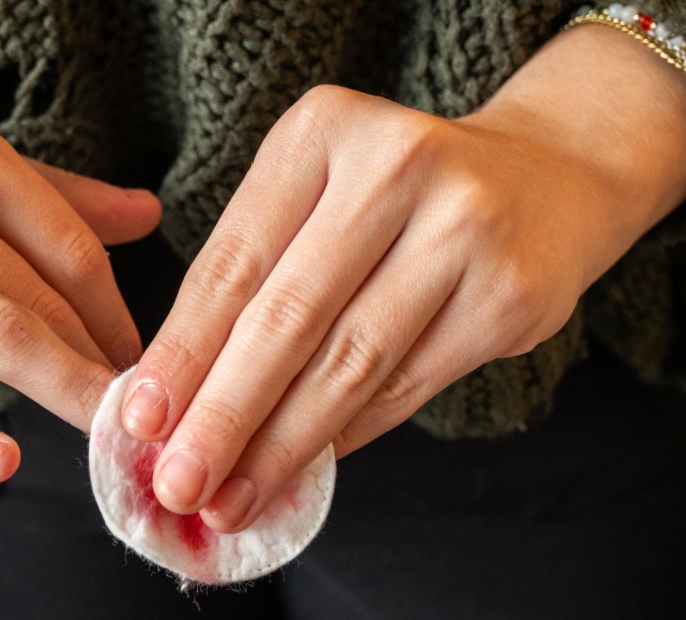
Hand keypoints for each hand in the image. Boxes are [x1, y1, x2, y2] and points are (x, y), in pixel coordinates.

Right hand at [0, 35, 160, 483]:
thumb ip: (43, 189)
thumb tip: (147, 215)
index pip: (67, 241)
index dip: (119, 314)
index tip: (149, 363)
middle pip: (37, 292)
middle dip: (101, 363)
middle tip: (141, 416)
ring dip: (59, 391)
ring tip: (102, 436)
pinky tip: (2, 461)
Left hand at [119, 25, 685, 529]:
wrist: (547, 177)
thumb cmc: (396, 198)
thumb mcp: (318, 196)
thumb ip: (254, 279)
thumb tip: (178, 403)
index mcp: (322, 130)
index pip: (234, 260)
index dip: (183, 349)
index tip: (138, 420)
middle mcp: (395, 165)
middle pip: (288, 316)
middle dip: (223, 413)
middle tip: (176, 482)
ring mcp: (464, 226)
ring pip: (349, 363)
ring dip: (281, 445)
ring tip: (230, 500)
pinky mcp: (512, 293)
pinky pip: (407, 386)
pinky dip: (346, 437)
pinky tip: (301, 471)